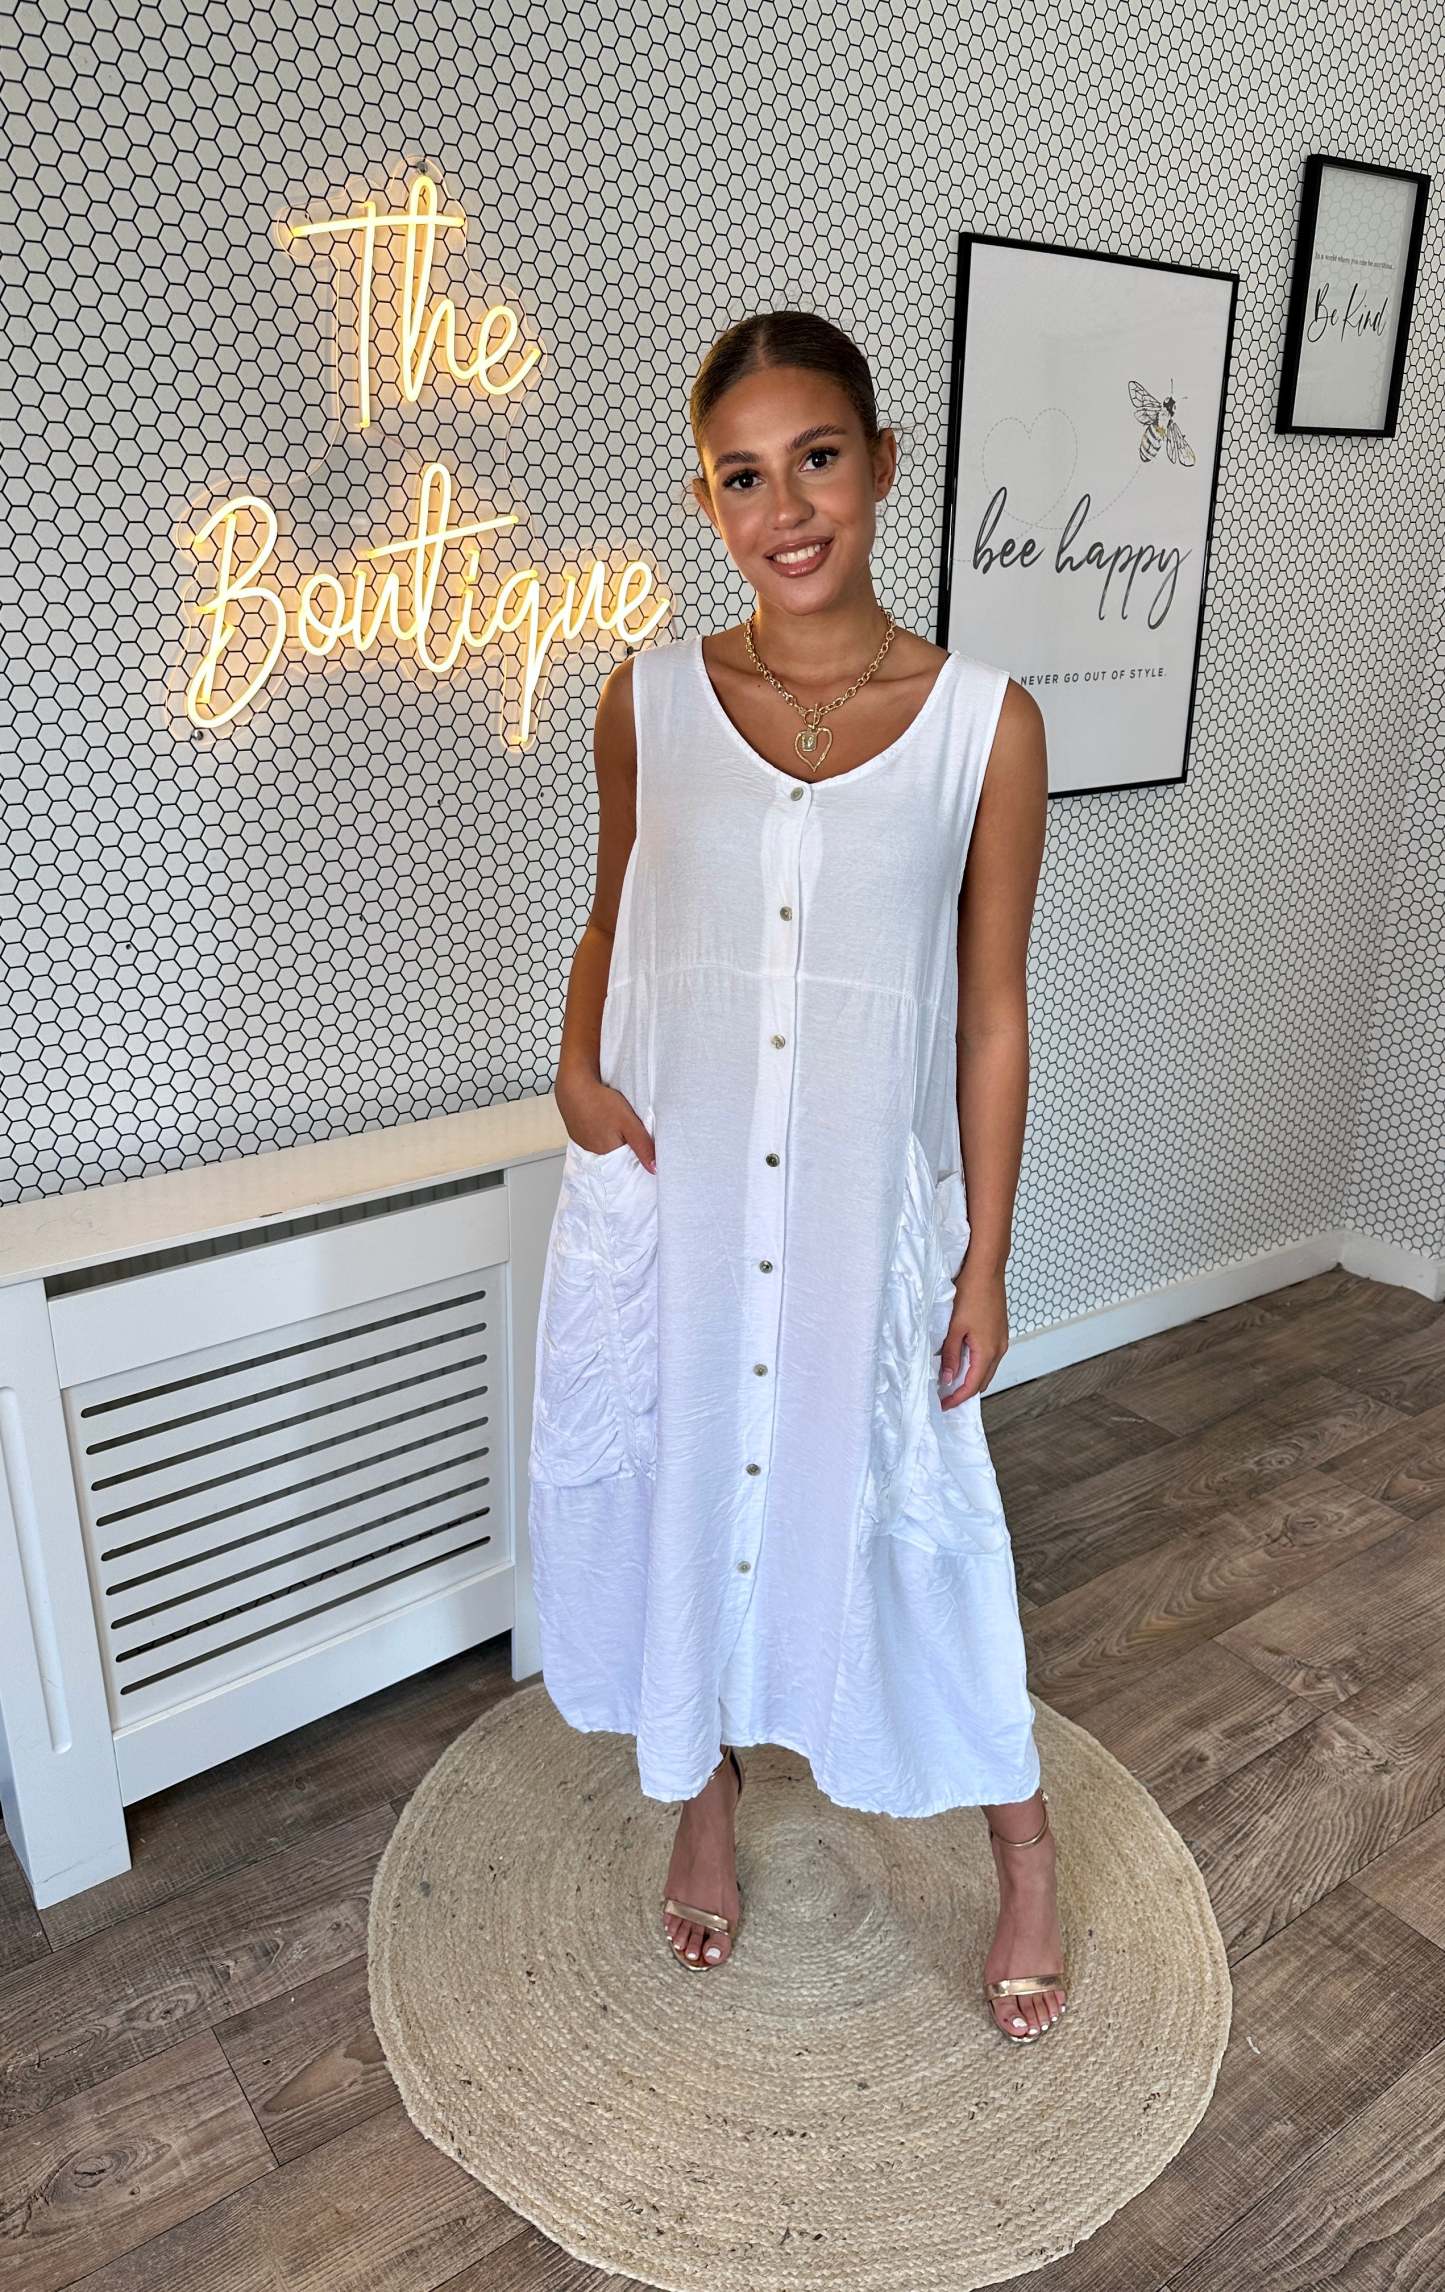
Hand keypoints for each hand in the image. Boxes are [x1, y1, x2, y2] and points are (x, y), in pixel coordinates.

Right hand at [555, 1077, 655, 1171]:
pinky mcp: (578, 1134)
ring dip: (612, 1136)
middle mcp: (595, 1153)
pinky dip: (601, 1130)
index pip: (629, 1161)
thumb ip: (643, 1146)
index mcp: (609, 1154)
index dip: (637, 1150)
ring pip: (606, 1145)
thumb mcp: (629, 1123)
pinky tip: (603, 1119)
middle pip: (618, 1153)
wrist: (574, 1086)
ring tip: (614, 1120)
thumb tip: (654, 1170)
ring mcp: (584, 1144)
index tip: (639, 1137)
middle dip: (625, 1142)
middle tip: (626, 1124)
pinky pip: (594, 1137)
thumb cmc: (600, 1102)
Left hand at [939, 1259, 1008, 1403]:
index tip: (944, 1405)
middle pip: (983, 1381)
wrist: (986, 1269)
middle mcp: (999, 1348)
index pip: (973, 1385)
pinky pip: (990, 1356)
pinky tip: (963, 1359)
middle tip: (945, 1396)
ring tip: (951, 1380)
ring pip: (987, 1368)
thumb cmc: (971, 1293)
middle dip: (965, 1391)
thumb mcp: (954, 1328)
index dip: (957, 1398)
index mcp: (988, 1351)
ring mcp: (1001, 1340)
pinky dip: (977, 1363)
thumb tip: (948, 1378)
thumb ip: (951, 1355)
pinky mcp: (999, 1331)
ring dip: (971, 1377)